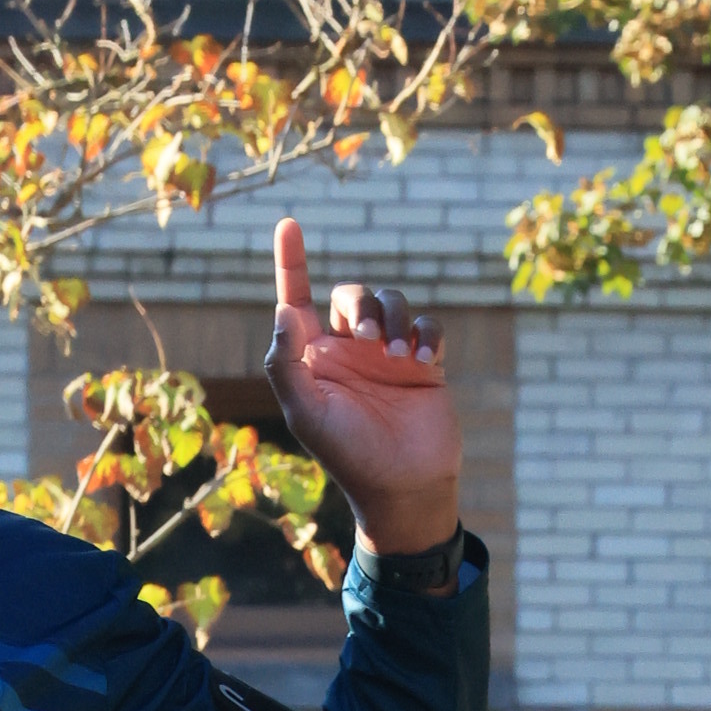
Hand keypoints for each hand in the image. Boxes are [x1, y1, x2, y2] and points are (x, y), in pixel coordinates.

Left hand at [263, 215, 462, 563]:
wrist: (404, 486)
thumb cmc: (349, 454)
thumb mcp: (307, 413)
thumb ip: (288, 364)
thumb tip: (284, 311)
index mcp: (313, 360)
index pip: (297, 300)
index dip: (291, 262)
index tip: (287, 224)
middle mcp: (348, 351)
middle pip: (352, 294)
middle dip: (362, 304)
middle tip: (369, 341)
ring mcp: (387, 355)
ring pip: (391, 301)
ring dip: (395, 319)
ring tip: (398, 358)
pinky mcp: (424, 362)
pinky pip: (426, 323)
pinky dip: (425, 331)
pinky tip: (422, 359)